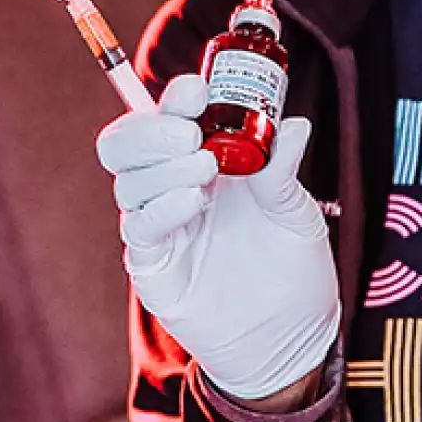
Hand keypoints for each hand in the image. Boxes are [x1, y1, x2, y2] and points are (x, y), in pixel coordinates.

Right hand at [96, 74, 339, 400]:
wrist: (291, 332)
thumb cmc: (291, 262)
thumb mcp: (295, 209)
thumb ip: (283, 170)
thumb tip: (294, 124)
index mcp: (205, 159)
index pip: (168, 117)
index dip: (173, 98)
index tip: (196, 89)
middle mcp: (173, 186)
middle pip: (126, 144)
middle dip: (150, 129)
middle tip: (191, 132)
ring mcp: (161, 224)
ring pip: (128, 182)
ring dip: (162, 168)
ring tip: (206, 171)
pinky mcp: (154, 265)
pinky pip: (140, 228)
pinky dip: (161, 208)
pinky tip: (193, 203)